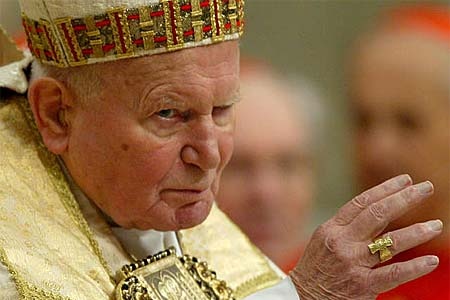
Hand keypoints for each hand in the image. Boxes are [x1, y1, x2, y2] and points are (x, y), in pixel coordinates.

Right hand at [290, 175, 442, 299]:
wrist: (302, 297)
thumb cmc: (316, 267)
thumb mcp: (324, 240)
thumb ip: (348, 226)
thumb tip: (379, 209)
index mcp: (332, 228)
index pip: (362, 202)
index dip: (386, 188)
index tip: (407, 180)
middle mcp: (342, 242)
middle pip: (377, 214)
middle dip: (404, 199)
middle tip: (426, 188)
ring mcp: (352, 263)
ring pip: (390, 242)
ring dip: (416, 232)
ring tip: (436, 225)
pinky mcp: (362, 285)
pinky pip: (393, 274)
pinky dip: (414, 267)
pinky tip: (431, 261)